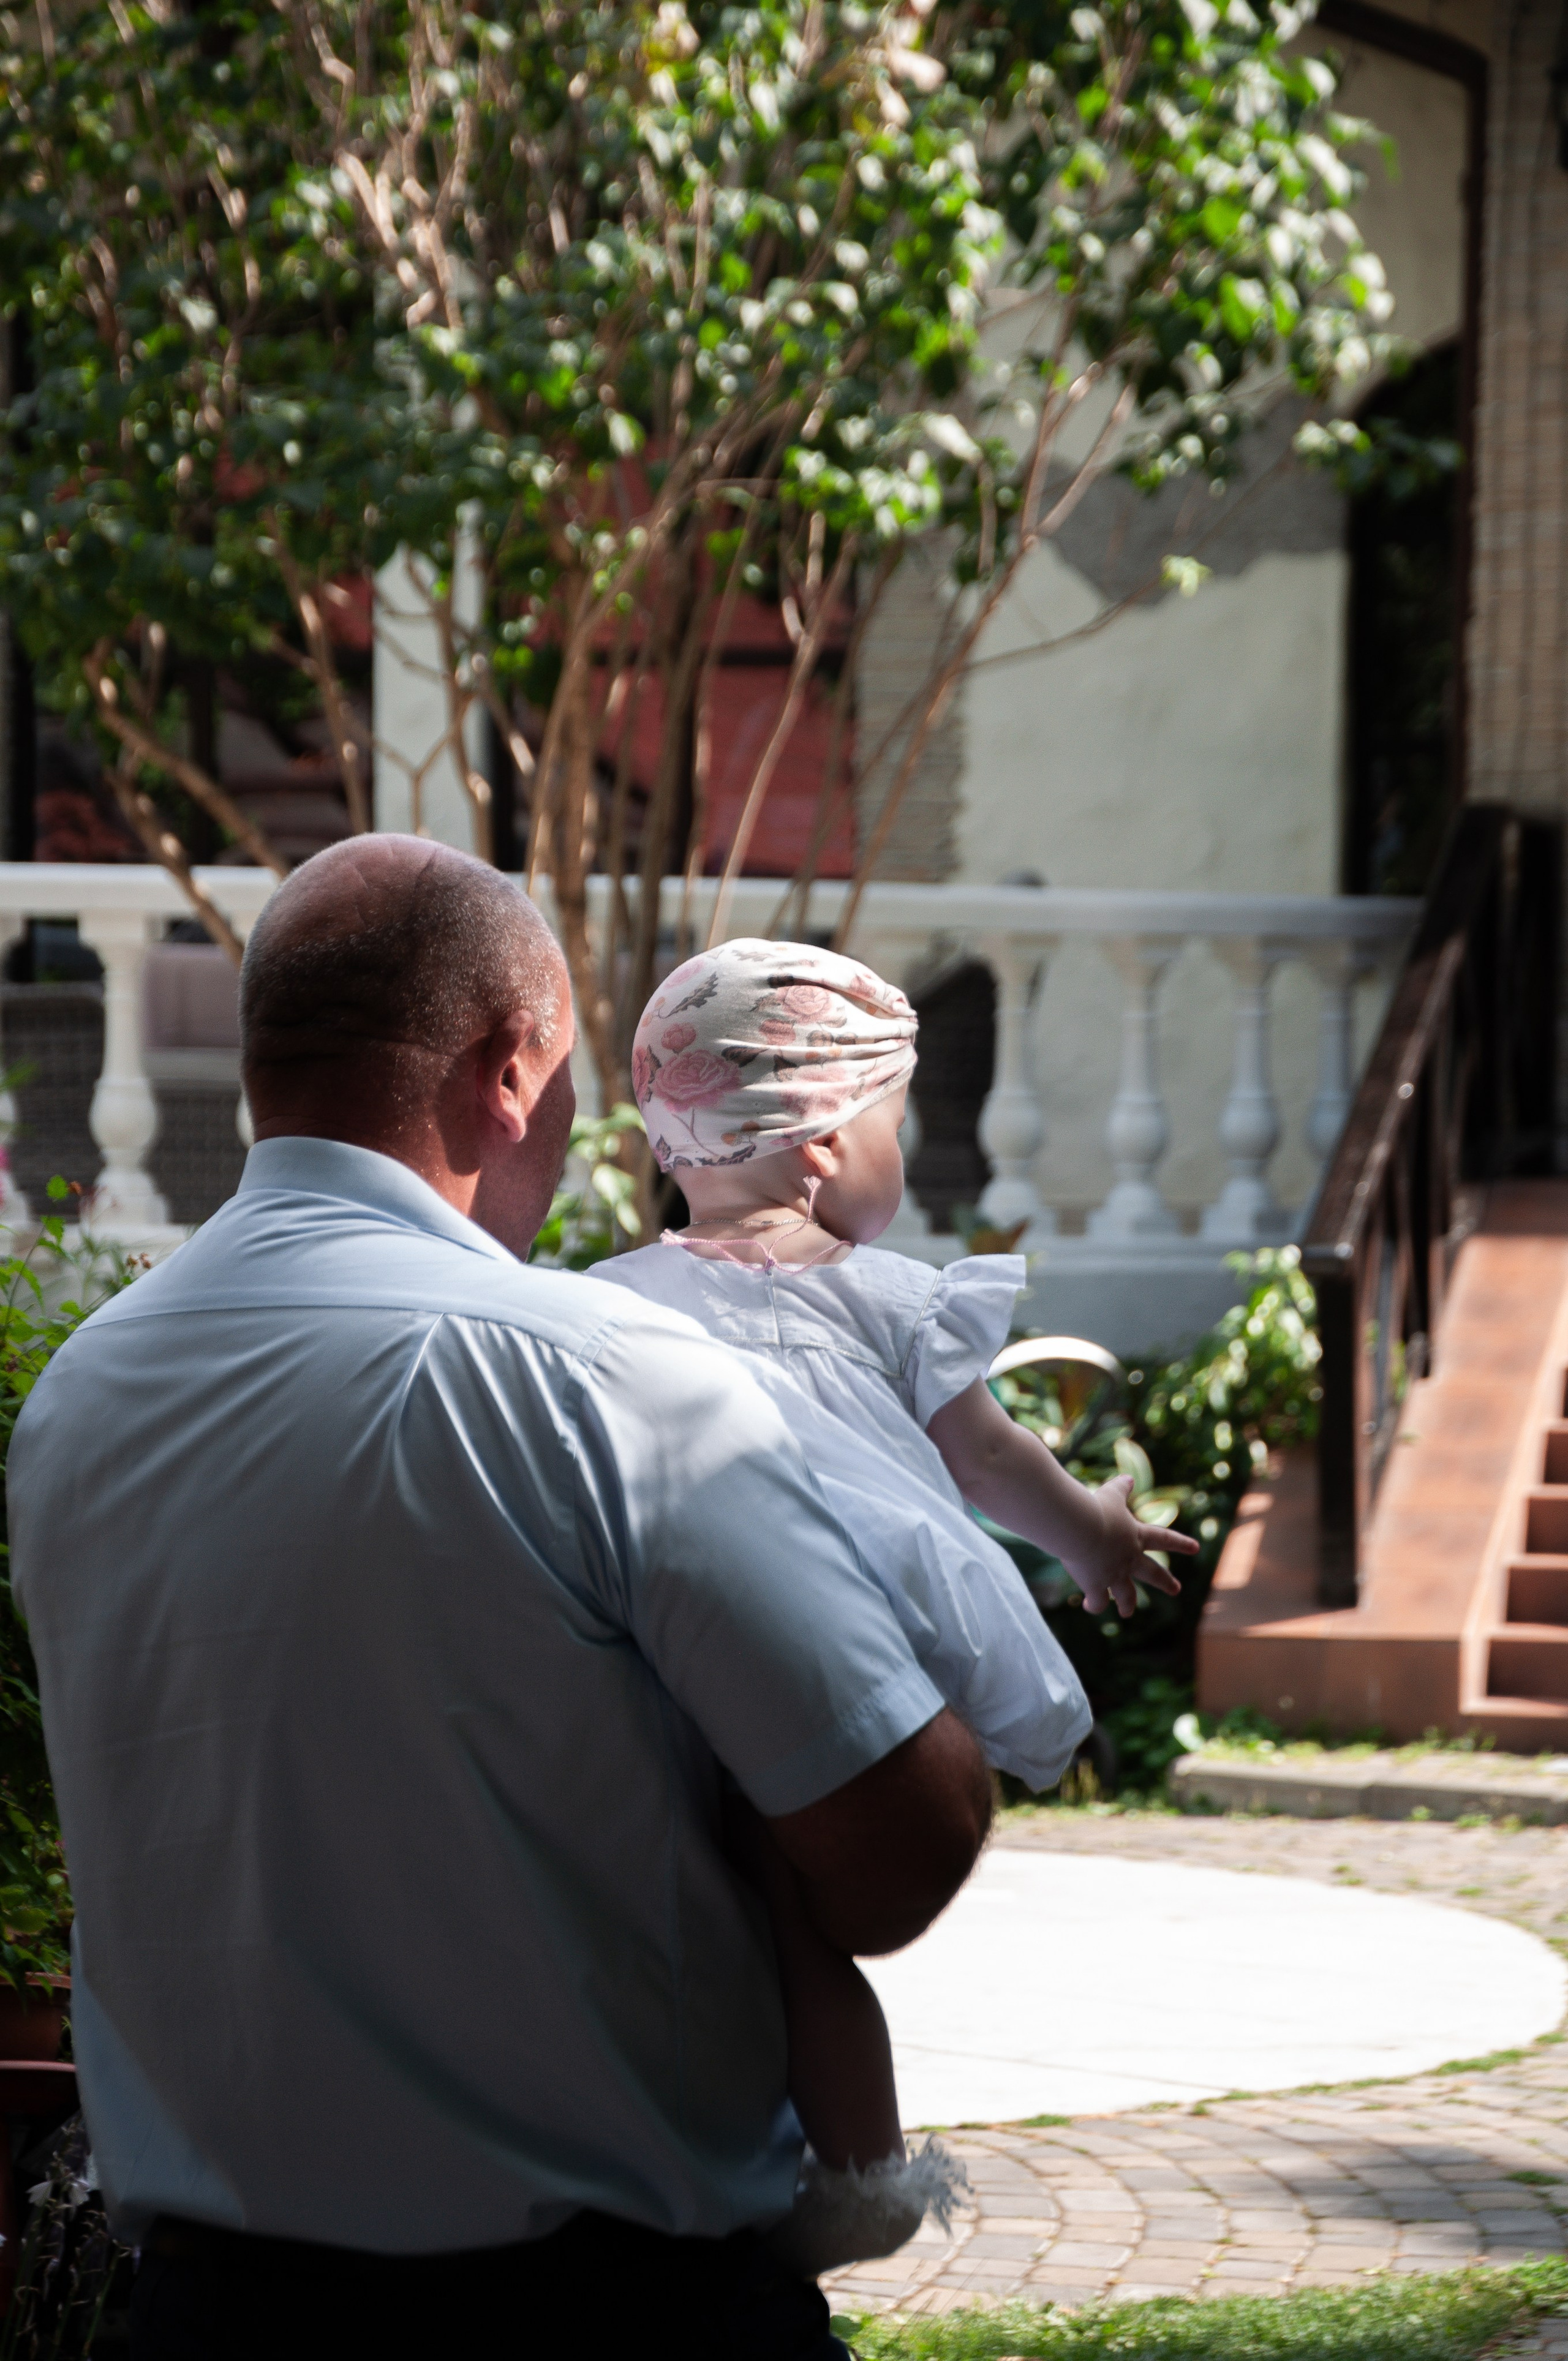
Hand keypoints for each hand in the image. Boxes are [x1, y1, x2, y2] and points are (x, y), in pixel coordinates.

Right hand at [1066, 1474, 1200, 1618]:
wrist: (1079, 1528)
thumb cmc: (1094, 1508)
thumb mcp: (1110, 1494)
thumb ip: (1120, 1488)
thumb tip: (1128, 1478)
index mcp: (1136, 1536)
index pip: (1165, 1539)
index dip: (1181, 1543)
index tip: (1196, 1548)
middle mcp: (1129, 1559)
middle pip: (1153, 1573)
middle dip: (1165, 1582)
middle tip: (1176, 1589)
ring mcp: (1114, 1575)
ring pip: (1126, 1595)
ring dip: (1127, 1604)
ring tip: (1127, 1612)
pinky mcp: (1096, 1585)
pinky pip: (1097, 1600)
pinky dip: (1094, 1604)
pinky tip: (1088, 1605)